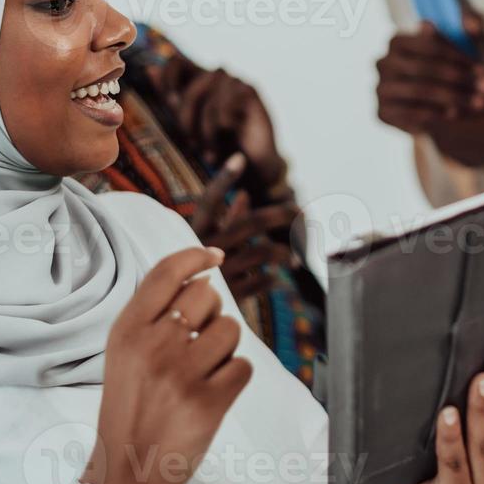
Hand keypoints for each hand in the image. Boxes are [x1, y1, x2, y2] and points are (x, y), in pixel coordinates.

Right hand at [85, 247, 251, 483]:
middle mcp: (153, 346)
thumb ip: (151, 313)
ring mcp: (181, 374)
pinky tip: (212, 392)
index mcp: (128, 331)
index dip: (196, 256)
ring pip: (231, 328)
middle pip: (207, 294)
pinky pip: (244, 366)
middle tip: (199, 339)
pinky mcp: (208, 402)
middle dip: (212, 312)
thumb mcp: (123, 353)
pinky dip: (235, 377)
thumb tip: (200, 275)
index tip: (214, 256)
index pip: (167, 273)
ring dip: (225, 347)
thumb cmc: (131, 406)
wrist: (128, 469)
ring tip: (203, 370)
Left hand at [163, 55, 287, 193]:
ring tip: (211, 151)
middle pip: (192, 88)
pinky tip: (229, 139)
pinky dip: (222, 128)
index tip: (169, 103)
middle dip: (187, 119)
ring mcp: (235, 81)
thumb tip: (150, 69)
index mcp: (201, 80)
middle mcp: (218, 76)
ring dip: (206, 130)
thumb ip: (172, 98)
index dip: (168, 79)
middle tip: (192, 145)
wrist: (251, 166)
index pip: (176, 62)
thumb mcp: (188, 123)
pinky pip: (225, 106)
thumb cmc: (219, 144)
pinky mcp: (250, 90)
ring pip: (209, 100)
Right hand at [192, 154, 295, 299]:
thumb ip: (224, 222)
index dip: (221, 180)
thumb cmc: (197, 278)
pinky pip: (262, 282)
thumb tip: (244, 195)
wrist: (180, 323)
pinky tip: (276, 280)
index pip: (207, 202)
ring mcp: (218, 274)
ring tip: (294, 258)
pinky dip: (271, 280)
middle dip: (281, 215)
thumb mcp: (204, 249)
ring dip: (283, 252)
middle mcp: (203, 251)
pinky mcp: (230, 298)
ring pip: (263, 253)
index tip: (239, 159)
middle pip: (250, 223)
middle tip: (303, 213)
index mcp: (193, 236)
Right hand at [376, 23, 483, 134]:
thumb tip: (475, 26)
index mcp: (396, 41)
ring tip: (479, 103)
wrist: (429, 108)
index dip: (461, 59)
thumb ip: (465, 36)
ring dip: (455, 98)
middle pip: (426, 69)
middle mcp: (383, 63)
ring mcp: (380, 88)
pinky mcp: (381, 112)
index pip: (431, 47)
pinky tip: (458, 115)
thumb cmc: (444, 73)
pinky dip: (436, 114)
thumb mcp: (454, 53)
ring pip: (420, 91)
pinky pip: (411, 113)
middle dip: (461, 80)